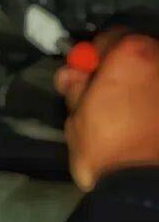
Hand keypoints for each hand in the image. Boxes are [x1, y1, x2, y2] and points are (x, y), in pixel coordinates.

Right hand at [55, 30, 158, 190]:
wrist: (143, 183)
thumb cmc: (104, 147)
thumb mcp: (76, 118)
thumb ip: (75, 88)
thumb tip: (71, 73)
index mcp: (131, 54)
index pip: (111, 37)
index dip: (95, 55)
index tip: (86, 73)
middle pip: (140, 52)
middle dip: (123, 68)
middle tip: (106, 93)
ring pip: (154, 75)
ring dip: (143, 86)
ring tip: (129, 112)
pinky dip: (153, 102)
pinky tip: (145, 122)